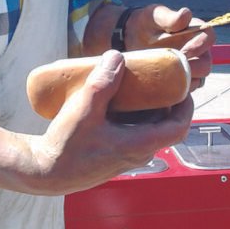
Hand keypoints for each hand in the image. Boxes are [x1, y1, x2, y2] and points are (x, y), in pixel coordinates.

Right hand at [26, 50, 192, 192]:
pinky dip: (132, 116)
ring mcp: (126, 157)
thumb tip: (117, 56)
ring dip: (147, 108)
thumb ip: (102, 84)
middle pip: (164, 125)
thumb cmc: (65, 147)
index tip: (183, 85)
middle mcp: (137, 154)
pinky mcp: (114, 156)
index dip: (186, 106)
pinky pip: (133, 133)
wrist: (44, 172)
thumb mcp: (83, 111)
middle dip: (165, 100)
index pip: (178, 127)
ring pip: (148, 129)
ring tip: (137, 83)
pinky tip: (116, 101)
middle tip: (158, 77)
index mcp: (139, 145)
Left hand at [122, 4, 214, 91]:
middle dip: (193, 68)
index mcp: (196, 31)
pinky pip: (184, 91)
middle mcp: (198, 51)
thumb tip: (186, 15)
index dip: (201, 45)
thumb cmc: (147, 22)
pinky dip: (176, 92)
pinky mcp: (179, 81)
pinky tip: (162, 89)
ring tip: (166, 78)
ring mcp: (189, 68)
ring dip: (185, 82)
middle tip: (174, 68)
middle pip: (206, 64)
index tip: (185, 51)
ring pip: (197, 81)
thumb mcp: (155, 15)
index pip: (209, 36)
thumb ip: (170, 16)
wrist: (130, 37)